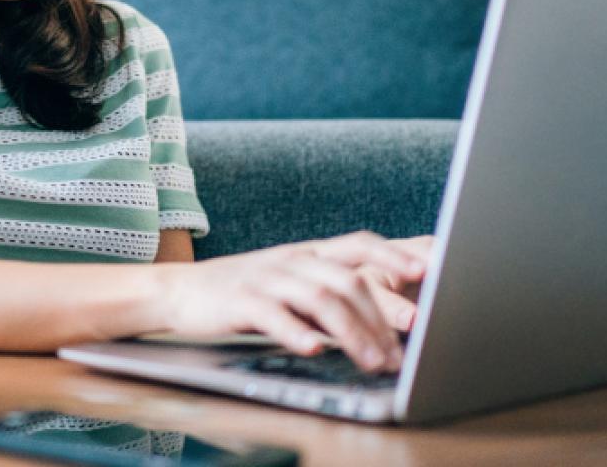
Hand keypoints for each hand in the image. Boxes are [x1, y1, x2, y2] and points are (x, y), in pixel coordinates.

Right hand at [153, 232, 428, 371]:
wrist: (180, 290)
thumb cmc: (245, 293)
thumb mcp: (290, 285)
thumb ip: (330, 296)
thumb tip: (385, 325)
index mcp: (307, 253)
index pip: (359, 244)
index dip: (393, 254)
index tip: (426, 272)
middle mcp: (291, 260)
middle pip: (347, 280)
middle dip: (382, 317)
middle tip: (401, 353)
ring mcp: (265, 278)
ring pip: (319, 299)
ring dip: (352, 333)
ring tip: (372, 362)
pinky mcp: (240, 300)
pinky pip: (274, 314)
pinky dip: (297, 333)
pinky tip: (313, 350)